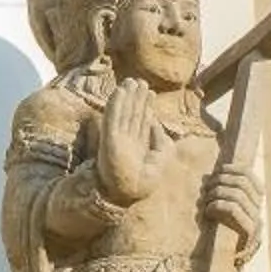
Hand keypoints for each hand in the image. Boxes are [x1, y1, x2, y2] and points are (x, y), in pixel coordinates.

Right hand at [96, 78, 160, 201]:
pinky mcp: (109, 138)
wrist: (132, 190)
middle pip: (131, 115)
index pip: (141, 123)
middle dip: (135, 98)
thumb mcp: (161, 157)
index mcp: (138, 148)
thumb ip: (161, 139)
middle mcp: (127, 141)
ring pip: (122, 112)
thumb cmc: (146, 179)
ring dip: (125, 96)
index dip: (145, 107)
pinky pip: (112, 117)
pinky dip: (115, 103)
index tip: (149, 92)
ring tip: (130, 81)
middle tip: (139, 81)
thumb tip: (156, 123)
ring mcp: (117, 139)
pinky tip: (119, 91)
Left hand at [203, 164, 263, 251]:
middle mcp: (258, 210)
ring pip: (238, 195)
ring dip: (216, 193)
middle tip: (205, 188)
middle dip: (221, 181)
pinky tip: (208, 211)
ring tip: (204, 201)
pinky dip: (218, 205)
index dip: (234, 169)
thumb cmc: (217, 235)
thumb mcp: (219, 210)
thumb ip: (219, 193)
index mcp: (254, 201)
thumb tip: (208, 176)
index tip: (218, 170)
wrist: (222, 266)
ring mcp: (255, 222)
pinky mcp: (248, 233)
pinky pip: (234, 210)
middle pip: (243, 183)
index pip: (250, 176)